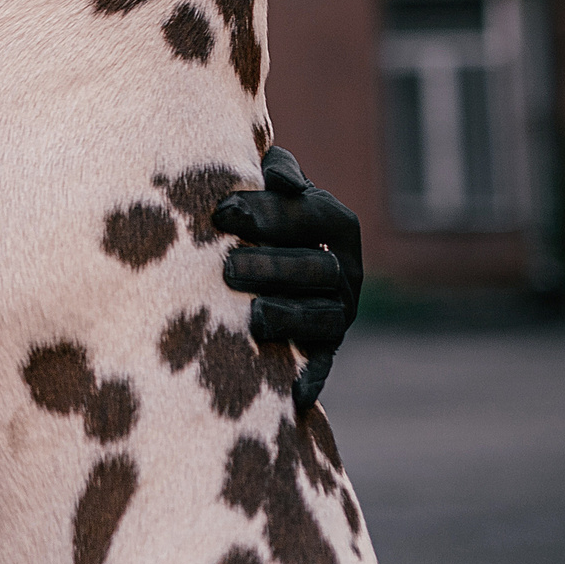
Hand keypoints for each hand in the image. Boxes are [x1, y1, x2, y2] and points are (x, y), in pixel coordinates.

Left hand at [213, 146, 363, 414]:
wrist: (254, 254)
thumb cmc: (254, 208)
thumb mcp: (266, 182)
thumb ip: (276, 170)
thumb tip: (282, 179)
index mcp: (335, 222)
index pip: (310, 215)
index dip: (269, 214)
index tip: (220, 215)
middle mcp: (345, 268)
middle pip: (318, 268)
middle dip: (273, 267)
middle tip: (227, 267)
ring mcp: (338, 311)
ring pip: (324, 317)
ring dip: (290, 316)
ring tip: (253, 315)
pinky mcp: (323, 348)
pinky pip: (321, 364)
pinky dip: (310, 378)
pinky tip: (292, 393)